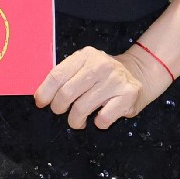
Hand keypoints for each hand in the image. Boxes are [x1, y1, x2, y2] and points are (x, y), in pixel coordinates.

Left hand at [35, 44, 167, 129]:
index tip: (41, 103)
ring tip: (78, 120)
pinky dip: (97, 123)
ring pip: (82, 108)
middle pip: (67, 93)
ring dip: (75, 120)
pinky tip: (99, 117)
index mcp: (85, 55)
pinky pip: (102, 118)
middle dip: (59, 108)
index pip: (57, 75)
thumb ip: (66, 76)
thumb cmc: (103, 75)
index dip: (45, 92)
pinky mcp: (128, 95)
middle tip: (62, 112)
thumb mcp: (84, 67)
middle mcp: (101, 65)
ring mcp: (116, 79)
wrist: (138, 73)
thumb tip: (42, 96)